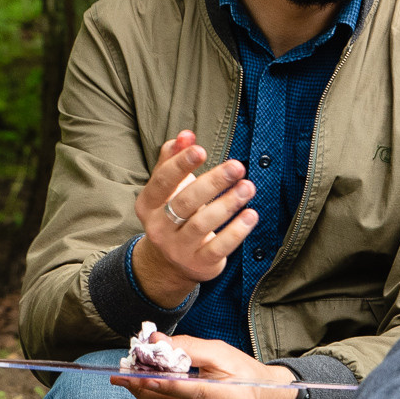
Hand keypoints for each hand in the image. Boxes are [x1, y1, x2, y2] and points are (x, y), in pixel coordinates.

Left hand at [110, 336, 294, 398]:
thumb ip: (189, 346)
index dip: (163, 384)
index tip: (136, 375)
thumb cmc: (243, 373)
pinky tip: (161, 398)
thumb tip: (155, 342)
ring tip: (140, 382)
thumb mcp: (222, 353)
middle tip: (125, 374)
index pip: (194, 392)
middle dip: (146, 389)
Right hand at [130, 129, 260, 307]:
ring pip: (202, 224)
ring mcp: (178, 248)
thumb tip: (186, 134)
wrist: (169, 263)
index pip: (163, 181)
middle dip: (213, 183)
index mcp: (148, 205)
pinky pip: (219, 247)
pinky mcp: (199, 264)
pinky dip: (236, 231)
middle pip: (186, 202)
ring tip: (248, 187)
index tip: (201, 149)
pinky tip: (251, 215)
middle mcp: (159, 228)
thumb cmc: (173, 214)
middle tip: (237, 166)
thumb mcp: (168, 188)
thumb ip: (173, 159)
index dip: (180, 164)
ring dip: (228, 204)